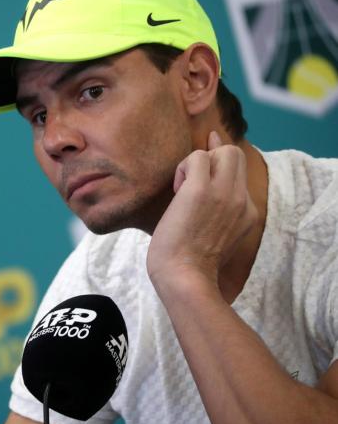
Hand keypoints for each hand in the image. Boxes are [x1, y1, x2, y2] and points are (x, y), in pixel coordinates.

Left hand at [147, 131, 257, 290]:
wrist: (185, 278)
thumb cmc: (189, 264)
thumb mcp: (215, 237)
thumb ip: (218, 213)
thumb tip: (203, 192)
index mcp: (247, 213)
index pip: (239, 171)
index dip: (222, 157)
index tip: (211, 146)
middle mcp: (241, 200)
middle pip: (235, 155)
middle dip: (211, 158)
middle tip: (190, 181)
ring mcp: (225, 194)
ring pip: (223, 151)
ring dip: (196, 163)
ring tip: (182, 189)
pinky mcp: (201, 191)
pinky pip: (197, 157)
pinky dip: (183, 167)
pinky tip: (177, 190)